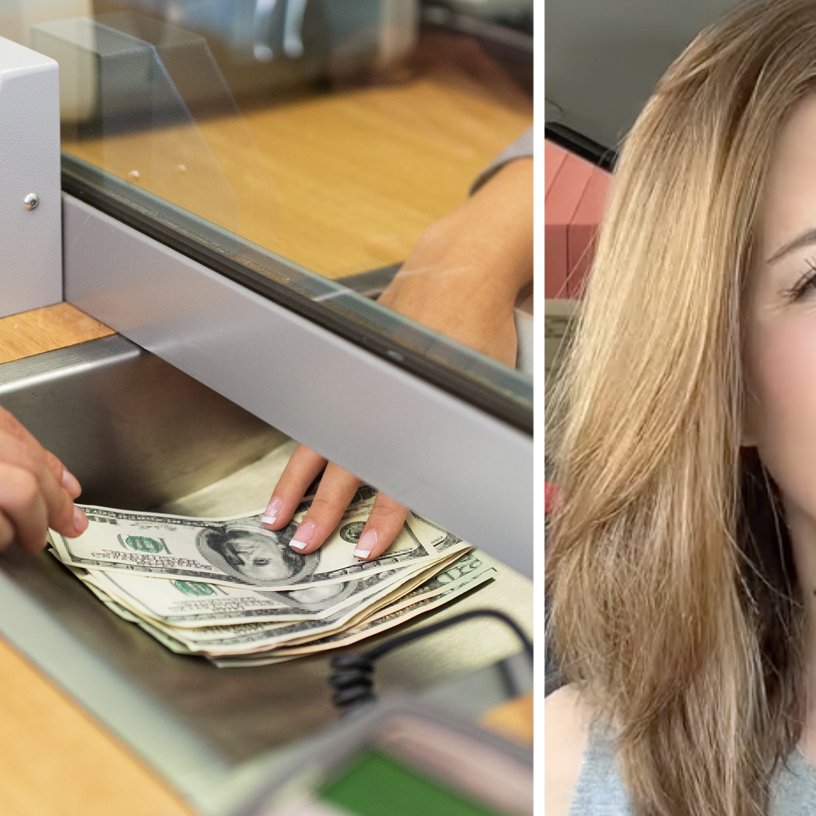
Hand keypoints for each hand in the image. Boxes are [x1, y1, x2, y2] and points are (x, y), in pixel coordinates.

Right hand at [259, 158, 531, 556]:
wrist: (459, 267)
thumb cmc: (483, 326)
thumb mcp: (501, 388)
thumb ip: (509, 445)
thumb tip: (539, 498)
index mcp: (417, 411)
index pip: (396, 479)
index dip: (382, 519)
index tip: (366, 549)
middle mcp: (379, 400)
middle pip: (343, 468)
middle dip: (322, 512)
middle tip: (304, 545)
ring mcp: (357, 383)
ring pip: (318, 444)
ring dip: (294, 485)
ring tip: (275, 515)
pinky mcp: (349, 370)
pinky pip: (318, 418)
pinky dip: (301, 446)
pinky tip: (288, 469)